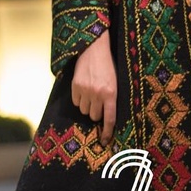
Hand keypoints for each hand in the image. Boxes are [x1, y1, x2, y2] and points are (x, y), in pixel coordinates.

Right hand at [71, 29, 116, 146]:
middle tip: (99, 103)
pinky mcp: (75, 86)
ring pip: (84, 111)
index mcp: (111, 93)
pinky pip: (75, 102)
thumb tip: (107, 118)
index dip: (107, 132)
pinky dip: (79, 100)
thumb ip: (111, 98)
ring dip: (87, 106)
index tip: (105, 141)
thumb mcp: (116, 82)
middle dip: (96, 113)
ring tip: (91, 94)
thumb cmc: (108, 66)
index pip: (109, 119)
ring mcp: (85, 90)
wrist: (95, 49)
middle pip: (94, 117)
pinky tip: (83, 90)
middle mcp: (97, 93)